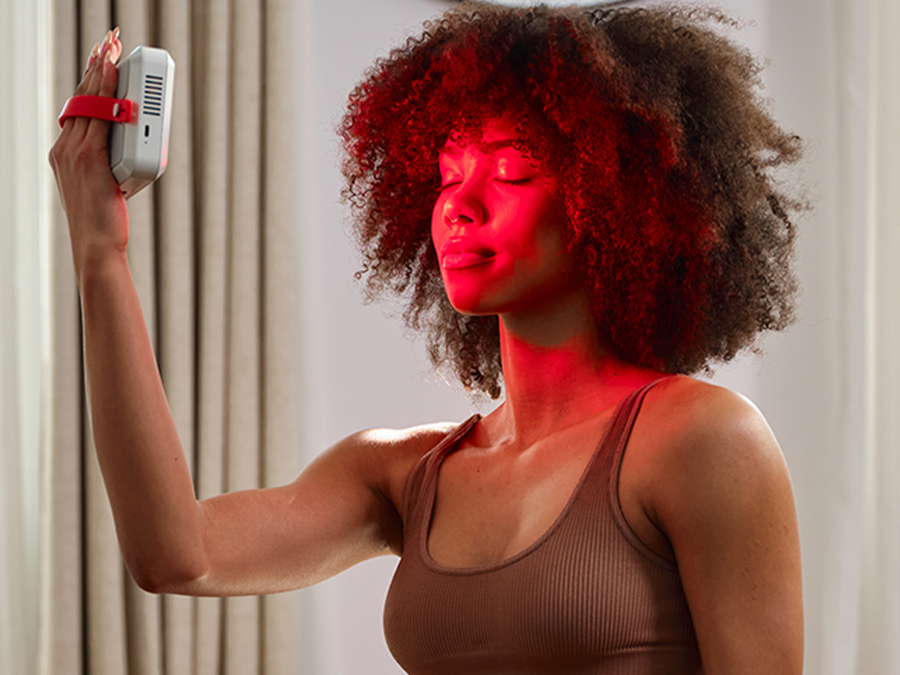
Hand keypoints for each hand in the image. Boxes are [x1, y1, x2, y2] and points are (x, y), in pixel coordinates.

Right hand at [49, 29, 127, 285]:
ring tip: (112, 48)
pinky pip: (99, 117)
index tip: (101, 62)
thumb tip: (131, 155)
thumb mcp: (104, 186)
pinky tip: (115, 77)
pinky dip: (107, 93)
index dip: (90, 82)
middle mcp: (65, 149)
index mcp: (65, 154)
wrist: (96, 243)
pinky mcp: (89, 158)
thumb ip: (111, 165)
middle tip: (108, 42)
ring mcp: (75, 152)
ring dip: (102, 72)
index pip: (78, 108)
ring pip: (89, 102)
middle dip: (95, 67)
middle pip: (81, 97)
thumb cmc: (103, 221)